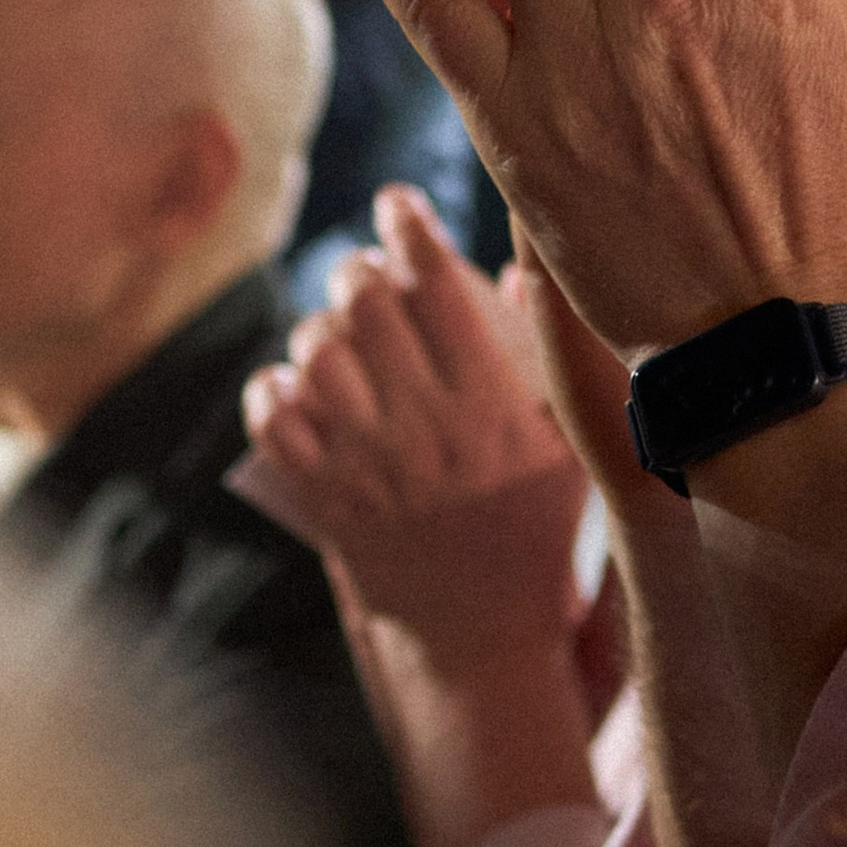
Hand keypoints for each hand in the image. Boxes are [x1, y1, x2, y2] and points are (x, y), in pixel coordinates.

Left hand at [235, 187, 587, 673]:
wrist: (482, 643)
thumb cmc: (536, 539)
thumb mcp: (573, 451)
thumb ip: (559, 363)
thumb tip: (521, 271)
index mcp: (490, 408)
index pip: (437, 286)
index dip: (409, 228)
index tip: (398, 203)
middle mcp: (424, 429)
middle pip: (366, 307)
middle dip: (361, 271)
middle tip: (371, 277)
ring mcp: (367, 467)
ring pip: (315, 355)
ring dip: (320, 328)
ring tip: (339, 335)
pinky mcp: (325, 503)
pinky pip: (273, 424)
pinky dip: (273, 392)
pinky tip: (291, 386)